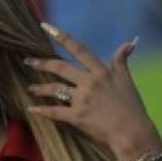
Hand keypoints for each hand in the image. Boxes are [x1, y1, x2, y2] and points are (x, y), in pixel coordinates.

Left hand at [25, 22, 161, 160]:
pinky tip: (32, 109)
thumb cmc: (132, 107)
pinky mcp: (77, 117)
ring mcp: (82, 100)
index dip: (62, 37)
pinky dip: (42, 111)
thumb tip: (130, 42)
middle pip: (61, 67)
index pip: (79, 49)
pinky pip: (55, 112)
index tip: (46, 27)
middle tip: (28, 61)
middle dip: (42, 63)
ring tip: (30, 88)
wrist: (133, 133)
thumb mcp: (127, 80)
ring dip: (40, 88)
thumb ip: (122, 61)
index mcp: (101, 72)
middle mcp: (89, 82)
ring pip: (55, 89)